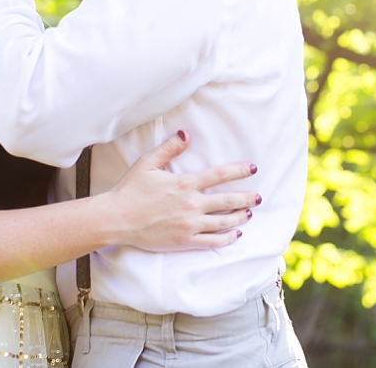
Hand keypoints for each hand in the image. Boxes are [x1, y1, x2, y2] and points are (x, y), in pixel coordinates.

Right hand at [105, 131, 260, 250]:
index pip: (220, 175)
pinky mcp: (184, 241)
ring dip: (239, 216)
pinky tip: (235, 234)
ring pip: (223, 221)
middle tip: (259, 197)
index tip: (253, 168)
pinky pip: (212, 241)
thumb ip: (169, 148)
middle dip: (247, 198)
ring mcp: (189, 224)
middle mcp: (191, 204)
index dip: (239, 171)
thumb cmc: (130, 189)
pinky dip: (226, 238)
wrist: (117, 218)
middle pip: (227, 200)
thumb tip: (186, 134)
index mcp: (185, 183)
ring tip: (248, 213)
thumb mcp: (148, 163)